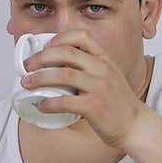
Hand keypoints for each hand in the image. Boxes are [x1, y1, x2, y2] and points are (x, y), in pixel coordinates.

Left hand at [21, 30, 149, 149]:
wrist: (135, 125)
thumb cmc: (117, 104)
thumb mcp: (108, 77)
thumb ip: (89, 69)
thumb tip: (57, 69)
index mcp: (104, 59)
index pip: (81, 37)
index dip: (59, 38)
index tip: (44, 47)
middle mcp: (102, 69)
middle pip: (66, 54)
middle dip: (41, 58)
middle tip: (26, 66)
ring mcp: (99, 87)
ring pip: (64, 75)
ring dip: (41, 78)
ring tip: (27, 84)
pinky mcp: (95, 107)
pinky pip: (66, 102)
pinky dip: (50, 103)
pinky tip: (41, 106)